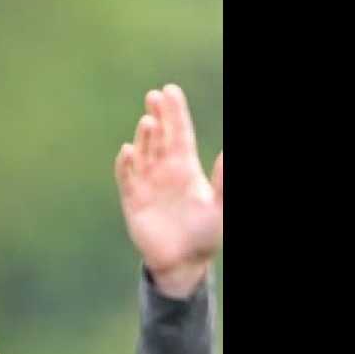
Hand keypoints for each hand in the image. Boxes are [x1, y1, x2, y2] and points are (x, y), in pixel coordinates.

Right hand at [114, 83, 221, 298]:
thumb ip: (224, 182)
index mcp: (186, 169)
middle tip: (154, 95)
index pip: (179, 134)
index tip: (170, 91)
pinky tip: (128, 152)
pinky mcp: (132, 200)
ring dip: (144, 138)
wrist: (182, 262)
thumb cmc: (206, 234)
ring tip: (148, 122)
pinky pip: (127, 178)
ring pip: (143, 154)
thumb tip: (228, 153)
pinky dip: (126, 165)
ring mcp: (147, 184)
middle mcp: (164, 172)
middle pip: (159, 138)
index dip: (176, 113)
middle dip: (158, 116)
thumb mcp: (221, 208)